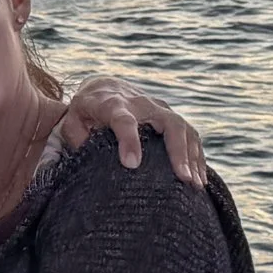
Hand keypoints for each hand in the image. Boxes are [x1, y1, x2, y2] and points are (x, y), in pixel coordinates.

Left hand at [60, 76, 207, 186]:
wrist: (104, 87)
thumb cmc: (86, 110)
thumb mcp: (73, 120)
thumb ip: (77, 138)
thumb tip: (89, 160)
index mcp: (112, 104)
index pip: (123, 120)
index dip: (129, 140)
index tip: (132, 164)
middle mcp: (141, 104)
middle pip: (167, 122)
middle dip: (177, 150)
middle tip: (183, 178)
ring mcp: (160, 109)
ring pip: (184, 128)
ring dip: (192, 156)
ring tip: (195, 184)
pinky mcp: (170, 118)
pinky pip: (190, 135)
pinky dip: (197, 157)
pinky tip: (199, 179)